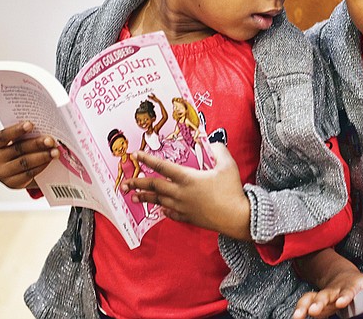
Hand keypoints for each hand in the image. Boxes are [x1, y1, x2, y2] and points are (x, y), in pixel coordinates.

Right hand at [0, 121, 57, 189]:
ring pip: (25, 162)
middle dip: (36, 144)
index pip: (3, 136)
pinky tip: (50, 160)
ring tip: (55, 151)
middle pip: (18, 149)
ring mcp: (2, 173)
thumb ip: (26, 135)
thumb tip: (45, 130)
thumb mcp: (18, 140)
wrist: (18, 171)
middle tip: (50, 140)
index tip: (30, 124)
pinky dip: (42, 166)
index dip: (16, 130)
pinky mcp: (12, 183)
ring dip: (43, 156)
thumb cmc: (19, 150)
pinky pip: (29, 173)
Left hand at [121, 143, 250, 239]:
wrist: (236, 217)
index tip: (137, 155)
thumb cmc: (232, 190)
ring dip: (146, 198)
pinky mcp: (189, 218)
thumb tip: (213, 143)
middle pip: (155, 187)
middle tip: (126, 183)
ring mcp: (183, 207)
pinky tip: (162, 209)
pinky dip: (164, 210)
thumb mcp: (227, 165)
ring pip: (160, 201)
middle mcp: (181, 193)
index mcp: (188, 178)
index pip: (163, 167)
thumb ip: (218, 150)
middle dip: (138, 184)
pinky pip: (172, 214)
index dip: (148, 160)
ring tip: (134, 197)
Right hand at [293, 249, 362, 318]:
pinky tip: (294, 318)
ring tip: (297, 316)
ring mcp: (323, 295)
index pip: (348, 291)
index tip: (341, 302)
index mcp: (350, 286)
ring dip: (304, 306)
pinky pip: (305, 303)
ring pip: (311, 298)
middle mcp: (334, 290)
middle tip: (313, 311)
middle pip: (325, 295)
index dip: (345, 296)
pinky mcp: (315, 301)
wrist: (342, 276)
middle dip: (319, 303)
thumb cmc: (359, 284)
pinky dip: (299, 310)